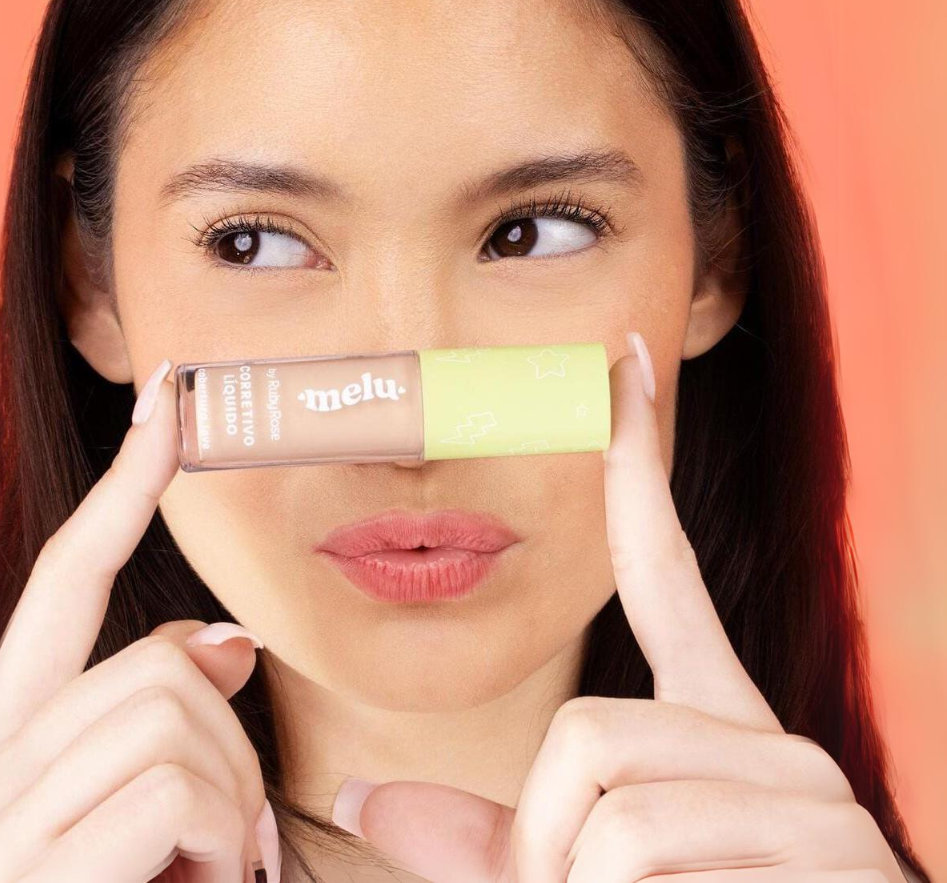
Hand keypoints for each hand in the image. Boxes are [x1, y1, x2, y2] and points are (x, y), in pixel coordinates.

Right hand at [0, 360, 281, 882]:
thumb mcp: (137, 823)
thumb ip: (161, 727)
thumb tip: (220, 644)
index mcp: (12, 741)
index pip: (68, 580)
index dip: (122, 485)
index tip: (167, 404)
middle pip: (157, 664)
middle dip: (228, 745)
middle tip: (228, 844)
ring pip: (170, 715)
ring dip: (226, 803)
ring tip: (207, 881)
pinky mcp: (27, 874)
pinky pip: (168, 793)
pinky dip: (216, 843)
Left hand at [331, 334, 905, 881]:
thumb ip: (486, 838)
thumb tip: (360, 794)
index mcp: (712, 729)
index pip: (663, 570)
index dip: (635, 466)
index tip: (621, 368)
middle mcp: (773, 745)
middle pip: (584, 736)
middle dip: (550, 847)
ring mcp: (814, 800)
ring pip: (613, 819)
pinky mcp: (840, 861)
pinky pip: (651, 868)